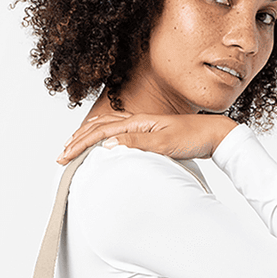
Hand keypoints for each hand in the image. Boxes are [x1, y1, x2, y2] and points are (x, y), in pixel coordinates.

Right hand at [57, 111, 236, 163]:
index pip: (100, 133)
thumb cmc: (193, 138)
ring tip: (75, 142)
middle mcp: (137, 121)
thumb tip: (107, 145)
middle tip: (62, 153)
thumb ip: (136, 143)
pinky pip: (119, 130)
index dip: (80, 144)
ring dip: (89, 135)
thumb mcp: (164, 143)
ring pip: (108, 127)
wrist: (214, 134)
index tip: (64, 156)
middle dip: (78, 140)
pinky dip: (106, 133)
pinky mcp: (150, 133)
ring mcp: (143, 126)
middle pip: (100, 128)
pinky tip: (105, 138)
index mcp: (137, 122)